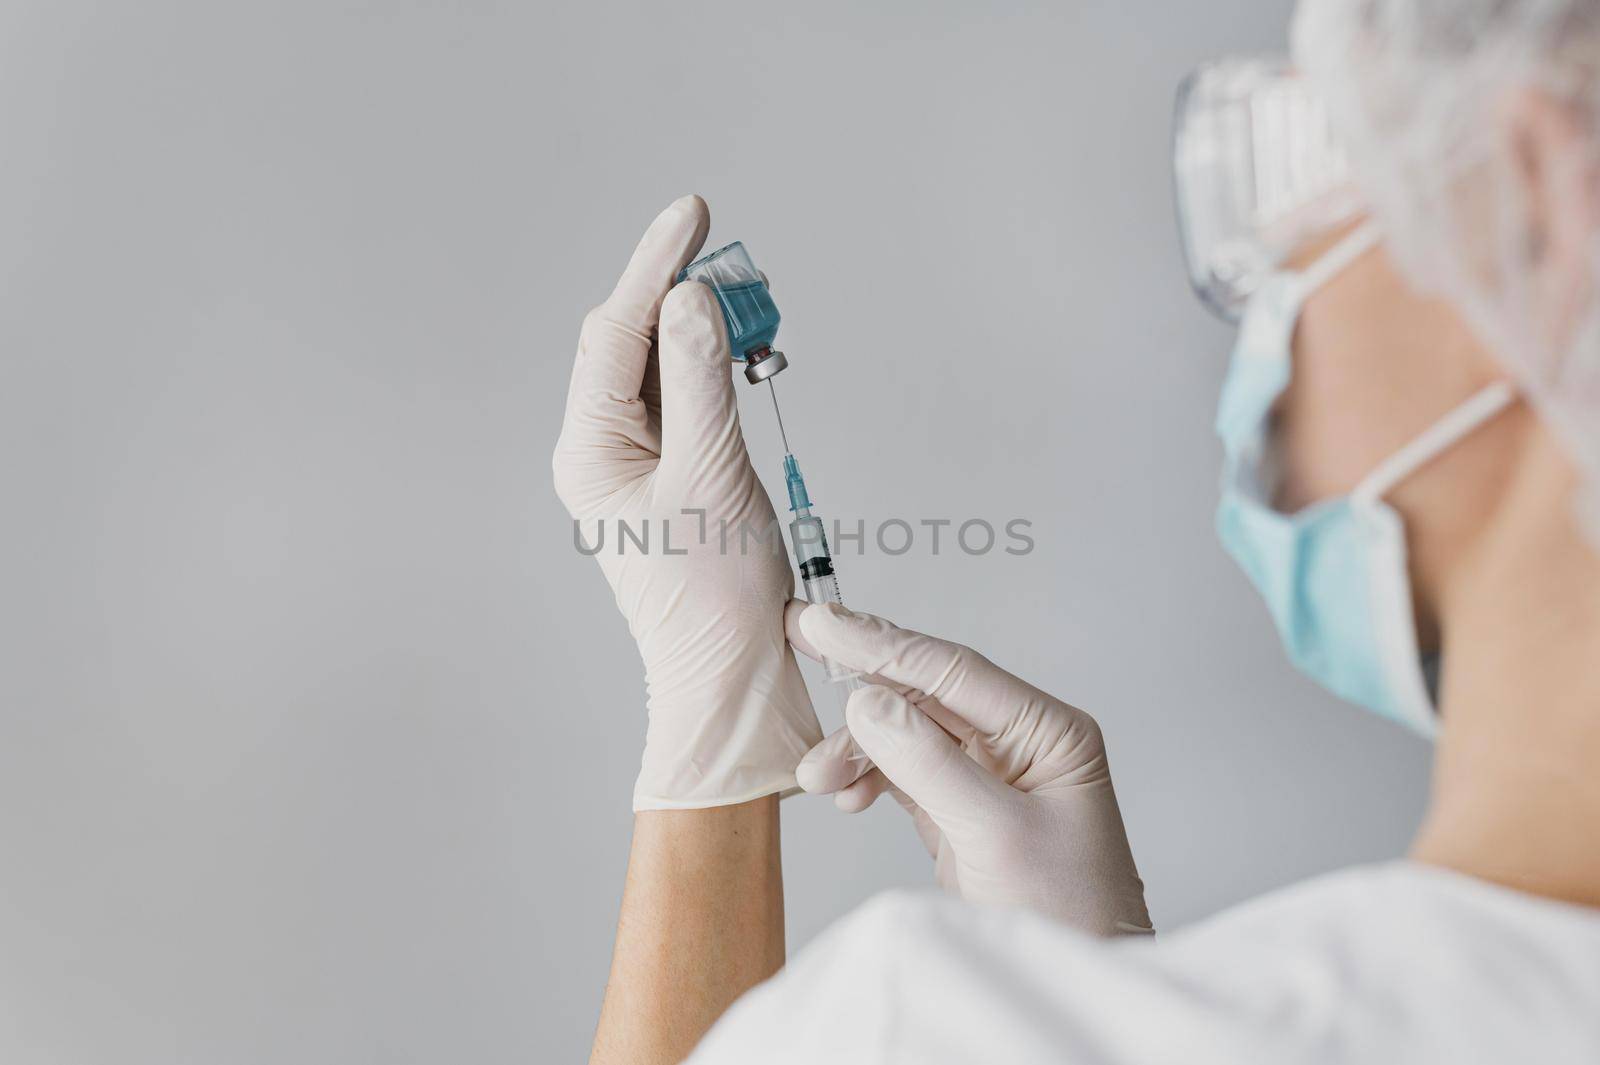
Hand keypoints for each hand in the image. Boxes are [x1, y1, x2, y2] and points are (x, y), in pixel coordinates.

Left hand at [553, 196, 820, 809]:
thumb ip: (701, 382)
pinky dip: (717, 371)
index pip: (615, 335)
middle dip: (683, 295)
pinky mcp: (673, 476)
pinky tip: (747, 356)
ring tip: (755, 310)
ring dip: (705, 332)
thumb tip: (691, 300)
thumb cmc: (718, 598)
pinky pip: (687, 402)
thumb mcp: (714, 477)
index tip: (693, 212)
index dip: (654, 267)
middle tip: (740, 265)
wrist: (735, 679)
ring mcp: (636, 465)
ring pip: (663, 369)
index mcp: (591, 453)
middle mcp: (602, 452)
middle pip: (634, 344)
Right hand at [787, 602, 1151, 934]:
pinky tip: (846, 793)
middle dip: (861, 687)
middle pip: (925, 695)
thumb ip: (931, 764)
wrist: (1074, 987)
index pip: (954, 672)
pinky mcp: (961, 810)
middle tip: (800, 640)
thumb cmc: (1068, 919)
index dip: (883, 643)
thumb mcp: (996, 835)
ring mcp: (989, 776)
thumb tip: (870, 702)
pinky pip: (903, 772)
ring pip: (906, 733)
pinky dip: (869, 776)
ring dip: (858, 746)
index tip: (824, 621)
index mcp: (1049, 732)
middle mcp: (1020, 744)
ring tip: (817, 777)